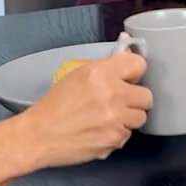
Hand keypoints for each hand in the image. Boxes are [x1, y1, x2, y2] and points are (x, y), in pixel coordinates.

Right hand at [20, 49, 152, 167]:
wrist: (38, 135)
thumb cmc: (55, 104)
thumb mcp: (78, 75)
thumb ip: (106, 65)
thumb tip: (128, 45)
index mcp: (102, 73)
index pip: (139, 64)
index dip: (134, 73)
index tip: (128, 78)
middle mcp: (113, 94)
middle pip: (146, 96)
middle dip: (134, 100)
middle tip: (119, 102)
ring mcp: (115, 119)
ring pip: (140, 118)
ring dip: (127, 119)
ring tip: (108, 119)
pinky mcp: (114, 139)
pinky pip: (127, 135)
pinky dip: (116, 135)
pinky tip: (99, 132)